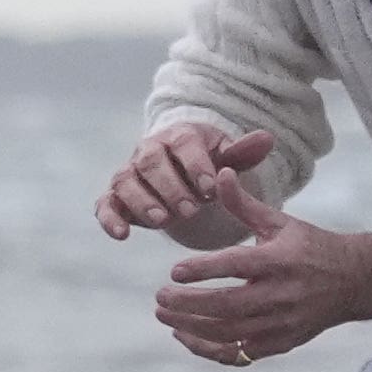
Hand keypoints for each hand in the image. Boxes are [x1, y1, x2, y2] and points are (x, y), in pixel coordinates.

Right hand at [97, 121, 273, 249]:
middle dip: (170, 187)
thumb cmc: (207, 164)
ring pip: (126, 181)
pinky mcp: (115, 196)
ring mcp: (129, 173)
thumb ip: (242, 154)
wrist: (180, 170)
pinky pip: (105, 204)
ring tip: (163, 221)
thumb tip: (267, 139)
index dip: (195, 166)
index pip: (183, 144)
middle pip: (150, 161)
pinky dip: (109, 218)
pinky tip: (122, 235)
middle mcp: (148, 150)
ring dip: (142, 201)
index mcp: (178, 136)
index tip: (210, 190)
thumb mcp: (228, 158)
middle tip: (191, 211)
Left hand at [153, 163, 371, 369]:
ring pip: (229, 334)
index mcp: (281, 261)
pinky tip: (184, 335)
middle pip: (227, 306)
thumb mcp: (281, 222)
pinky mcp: (282, 344)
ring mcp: (283, 324)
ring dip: (191, 327)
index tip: (174, 270)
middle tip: (159, 297)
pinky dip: (208, 349)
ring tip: (164, 315)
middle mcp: (282, 295)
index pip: (236, 266)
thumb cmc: (312, 247)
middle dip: (188, 304)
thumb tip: (220, 172)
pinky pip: (238, 355)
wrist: (358, 281)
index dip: (203, 269)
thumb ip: (244, 204)